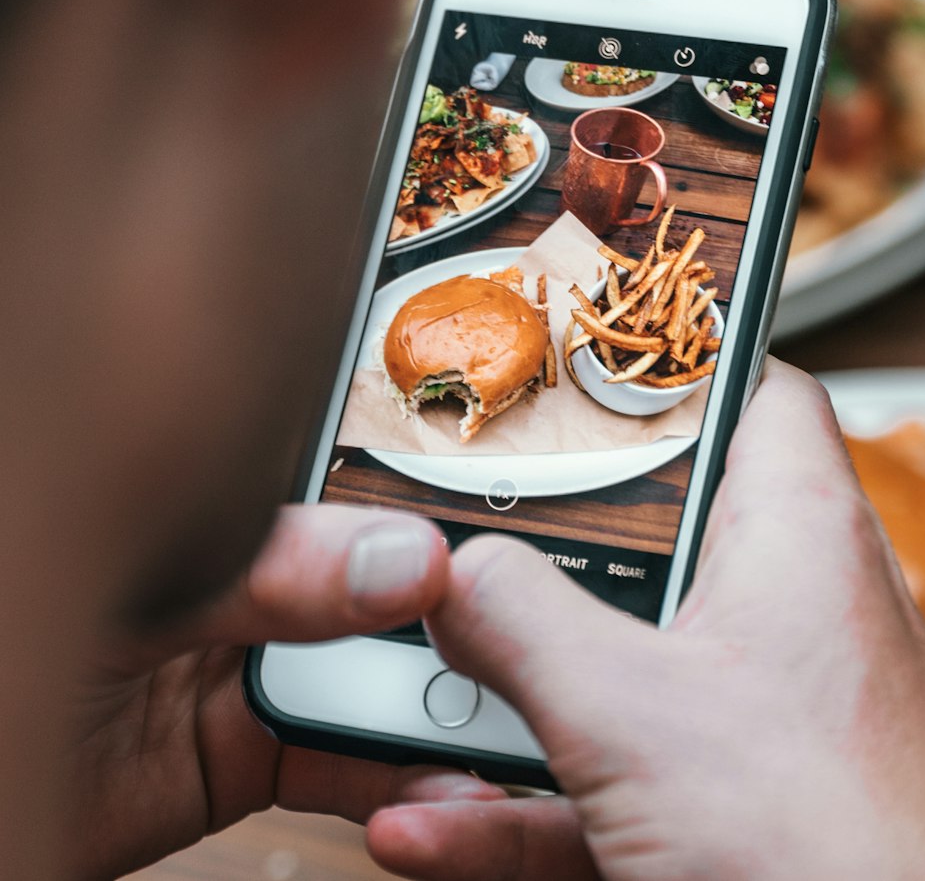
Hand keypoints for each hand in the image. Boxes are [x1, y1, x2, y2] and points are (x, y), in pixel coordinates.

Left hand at [66, 505, 501, 879]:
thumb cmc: (23, 632)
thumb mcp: (144, 592)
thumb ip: (266, 571)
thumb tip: (394, 559)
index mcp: (225, 517)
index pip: (349, 508)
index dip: (422, 536)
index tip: (492, 572)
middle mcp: (244, 588)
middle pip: (377, 599)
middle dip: (443, 630)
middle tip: (514, 658)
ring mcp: (244, 675)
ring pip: (369, 685)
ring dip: (429, 709)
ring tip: (487, 724)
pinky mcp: (244, 757)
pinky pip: (340, 764)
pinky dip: (395, 776)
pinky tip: (435, 778)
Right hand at [367, 361, 924, 880]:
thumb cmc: (821, 850)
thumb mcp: (628, 713)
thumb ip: (522, 622)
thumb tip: (450, 569)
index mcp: (800, 536)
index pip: (759, 390)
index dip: (681, 361)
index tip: (585, 361)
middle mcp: (800, 614)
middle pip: (667, 534)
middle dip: (557, 549)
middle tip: (469, 525)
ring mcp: (775, 719)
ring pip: (632, 669)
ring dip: (524, 693)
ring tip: (419, 693)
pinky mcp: (749, 810)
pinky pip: (628, 777)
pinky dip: (538, 799)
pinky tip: (436, 827)